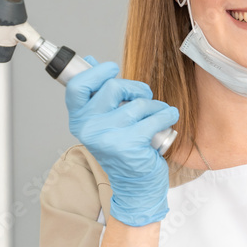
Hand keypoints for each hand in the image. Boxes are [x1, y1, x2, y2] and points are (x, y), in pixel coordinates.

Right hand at [64, 55, 179, 226]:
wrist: (135, 185)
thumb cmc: (121, 149)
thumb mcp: (103, 121)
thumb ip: (96, 92)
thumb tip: (89, 60)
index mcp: (79, 120)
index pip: (78, 86)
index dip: (96, 72)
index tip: (112, 69)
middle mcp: (89, 128)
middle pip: (113, 87)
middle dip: (136, 87)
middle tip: (145, 96)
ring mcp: (108, 138)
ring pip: (139, 103)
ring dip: (155, 105)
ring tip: (159, 113)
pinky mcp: (130, 146)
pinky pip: (154, 117)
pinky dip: (166, 115)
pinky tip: (168, 118)